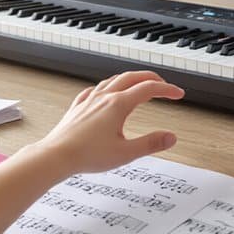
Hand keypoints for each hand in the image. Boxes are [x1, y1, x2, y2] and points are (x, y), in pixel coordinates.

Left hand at [33, 71, 183, 178]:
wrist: (56, 156)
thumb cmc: (87, 155)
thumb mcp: (126, 153)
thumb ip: (150, 144)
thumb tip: (170, 137)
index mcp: (118, 105)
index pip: (149, 89)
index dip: (167, 89)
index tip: (178, 94)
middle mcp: (104, 98)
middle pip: (132, 77)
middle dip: (151, 78)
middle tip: (163, 83)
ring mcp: (89, 101)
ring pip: (113, 80)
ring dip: (130, 78)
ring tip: (138, 83)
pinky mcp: (78, 108)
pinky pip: (94, 90)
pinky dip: (107, 87)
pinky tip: (104, 92)